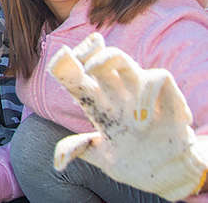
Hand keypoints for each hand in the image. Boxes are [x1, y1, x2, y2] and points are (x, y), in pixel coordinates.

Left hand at [48, 32, 207, 201]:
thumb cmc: (133, 162)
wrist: (169, 173)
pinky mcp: (165, 95)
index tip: (61, 58)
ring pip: (120, 58)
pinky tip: (146, 121)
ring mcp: (138, 91)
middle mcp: (114, 92)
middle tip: (85, 66)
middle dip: (87, 52)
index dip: (65, 66)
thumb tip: (58, 160)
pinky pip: (155, 77)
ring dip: (108, 58)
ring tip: (96, 72)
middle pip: (96, 59)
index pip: (75, 79)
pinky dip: (148, 94)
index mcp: (95, 104)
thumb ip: (80, 150)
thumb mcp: (102, 157)